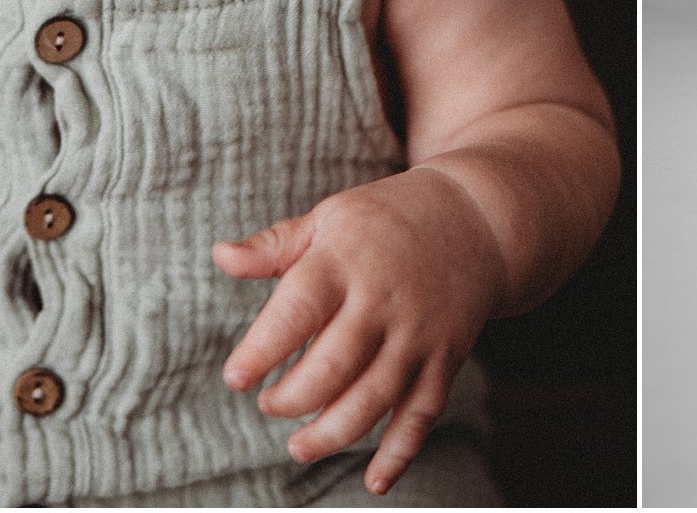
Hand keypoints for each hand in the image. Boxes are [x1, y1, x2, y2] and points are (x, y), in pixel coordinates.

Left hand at [213, 167, 505, 494]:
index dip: (263, 349)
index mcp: (346, 261)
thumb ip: (275, 246)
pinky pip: (423, 413)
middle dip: (293, 398)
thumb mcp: (331, 216)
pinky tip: (375, 480)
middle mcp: (384, 301)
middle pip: (335, 365)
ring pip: (375, 398)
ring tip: (300, 445)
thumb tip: (220, 256)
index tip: (235, 377)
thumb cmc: (388, 219)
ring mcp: (418, 333)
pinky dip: (401, 451)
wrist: (476, 216)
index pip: (298, 310)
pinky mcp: (445, 357)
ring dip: (333, 433)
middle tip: (269, 405)